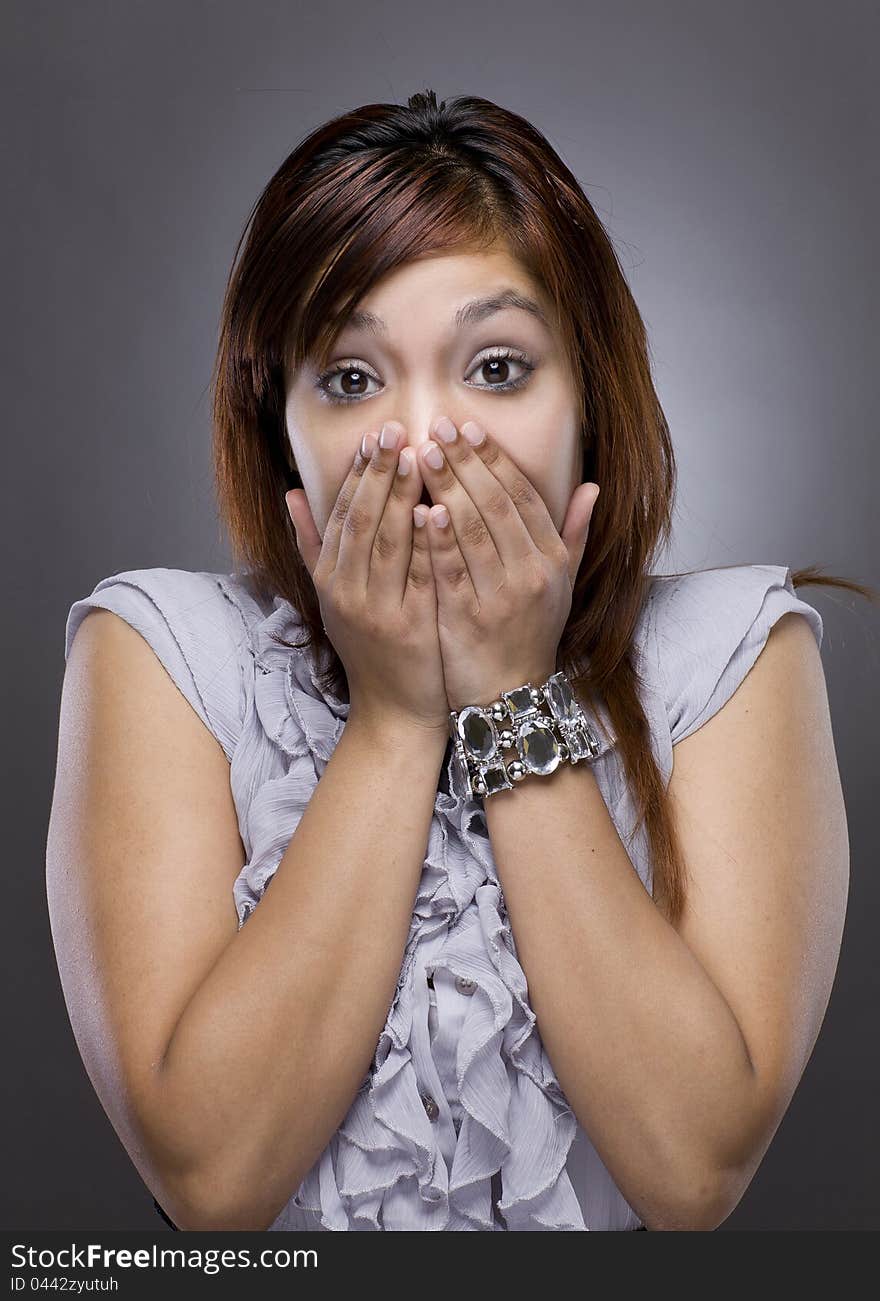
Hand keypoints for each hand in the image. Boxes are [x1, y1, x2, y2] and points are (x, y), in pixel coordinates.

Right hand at [285, 423, 450, 737]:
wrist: (394, 711)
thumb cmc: (371, 649)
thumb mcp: (333, 597)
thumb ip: (313, 545)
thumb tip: (292, 492)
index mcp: (330, 580)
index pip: (343, 513)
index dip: (360, 472)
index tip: (377, 434)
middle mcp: (346, 593)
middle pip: (362, 519)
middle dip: (380, 471)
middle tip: (398, 429)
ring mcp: (376, 611)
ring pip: (386, 542)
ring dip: (401, 495)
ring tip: (419, 455)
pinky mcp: (409, 628)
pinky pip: (417, 575)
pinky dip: (425, 542)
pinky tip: (437, 509)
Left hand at [416, 416, 599, 712]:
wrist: (510, 696)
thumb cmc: (530, 634)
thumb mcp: (562, 585)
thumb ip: (574, 534)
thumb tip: (592, 487)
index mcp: (552, 559)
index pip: (523, 495)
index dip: (494, 458)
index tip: (468, 428)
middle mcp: (531, 573)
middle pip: (496, 503)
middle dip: (465, 461)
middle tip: (438, 427)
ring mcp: (500, 596)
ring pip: (471, 529)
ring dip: (446, 486)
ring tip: (422, 453)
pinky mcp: (467, 617)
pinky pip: (449, 567)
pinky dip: (435, 536)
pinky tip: (418, 508)